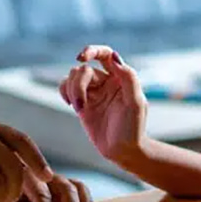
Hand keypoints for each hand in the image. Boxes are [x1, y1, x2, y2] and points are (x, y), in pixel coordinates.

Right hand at [59, 45, 147, 162]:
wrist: (123, 150)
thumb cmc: (134, 128)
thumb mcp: (135, 102)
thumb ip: (128, 77)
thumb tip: (114, 56)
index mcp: (121, 76)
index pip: (105, 54)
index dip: (92, 51)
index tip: (80, 58)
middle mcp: (106, 80)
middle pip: (84, 69)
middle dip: (78, 85)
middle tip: (80, 107)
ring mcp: (93, 91)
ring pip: (73, 76)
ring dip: (71, 91)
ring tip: (78, 109)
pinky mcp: (82, 102)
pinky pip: (66, 87)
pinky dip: (64, 92)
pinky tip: (71, 104)